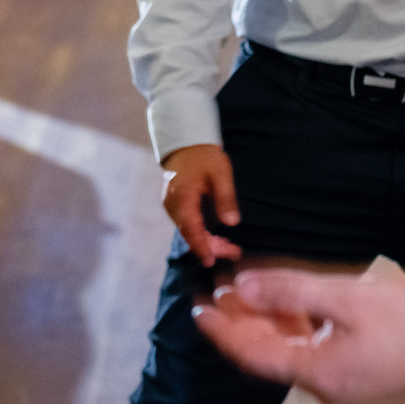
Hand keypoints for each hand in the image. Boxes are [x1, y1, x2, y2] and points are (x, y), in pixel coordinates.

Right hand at [161, 143, 241, 265]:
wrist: (185, 143)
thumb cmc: (204, 156)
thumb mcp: (221, 173)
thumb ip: (225, 198)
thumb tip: (231, 223)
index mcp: (182, 197)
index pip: (190, 228)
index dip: (201, 246)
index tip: (210, 261)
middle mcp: (172, 205)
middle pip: (189, 233)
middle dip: (209, 247)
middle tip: (233, 253)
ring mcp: (171, 205)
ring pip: (188, 230)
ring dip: (206, 241)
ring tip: (229, 248)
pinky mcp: (175, 205)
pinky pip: (186, 224)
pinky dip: (200, 233)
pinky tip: (216, 237)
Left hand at [193, 265, 404, 403]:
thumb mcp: (347, 298)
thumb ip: (291, 293)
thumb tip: (244, 288)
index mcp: (319, 376)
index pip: (251, 354)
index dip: (221, 330)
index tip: (199, 307)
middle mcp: (330, 393)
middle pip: (272, 357)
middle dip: (246, 322)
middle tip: (224, 289)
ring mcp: (353, 392)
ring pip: (298, 357)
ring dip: (276, 325)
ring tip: (258, 291)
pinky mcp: (373, 383)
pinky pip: (323, 358)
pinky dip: (305, 333)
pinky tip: (307, 309)